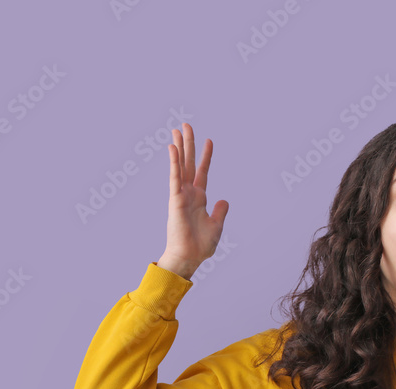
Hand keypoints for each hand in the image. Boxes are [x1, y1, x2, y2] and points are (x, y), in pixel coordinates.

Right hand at [158, 123, 228, 279]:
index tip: (209, 140)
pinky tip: (172, 147)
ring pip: (181, 165)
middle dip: (188, 144)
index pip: (202, 172)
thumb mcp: (216, 225)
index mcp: (199, 198)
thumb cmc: (200, 245)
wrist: (190, 257)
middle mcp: (189, 193)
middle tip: (186, 125)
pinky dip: (174, 162)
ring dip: (180, 147)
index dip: (206, 156)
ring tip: (177, 129)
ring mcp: (181, 194)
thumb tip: (224, 200)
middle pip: (189, 163)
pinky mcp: (175, 198)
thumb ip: (220, 211)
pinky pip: (175, 176)